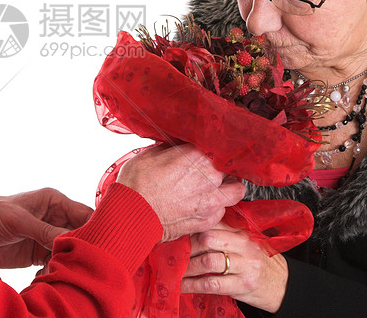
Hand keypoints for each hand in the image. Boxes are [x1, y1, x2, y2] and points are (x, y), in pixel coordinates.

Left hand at [0, 188, 92, 268]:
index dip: (94, 227)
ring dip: (69, 261)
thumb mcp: (19, 220)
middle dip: (82, 248)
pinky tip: (50, 275)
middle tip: (83, 262)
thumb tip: (70, 241)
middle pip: (80, 234)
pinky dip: (56, 270)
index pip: (84, 213)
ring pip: (70, 251)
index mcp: (54, 202)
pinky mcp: (39, 253)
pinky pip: (56, 262)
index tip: (98, 244)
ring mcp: (48, 236)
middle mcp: (55, 218)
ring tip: (65, 270)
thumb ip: (45, 231)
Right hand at [117, 143, 244, 241]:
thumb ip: (171, 149)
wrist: (131, 213)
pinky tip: (202, 206)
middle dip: (218, 170)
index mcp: (198, 156)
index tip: (203, 157)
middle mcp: (210, 176)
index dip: (208, 154)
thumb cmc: (137, 184)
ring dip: (227, 189)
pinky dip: (215, 209)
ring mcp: (212, 200)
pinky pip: (222, 211)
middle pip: (228, 169)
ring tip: (214, 190)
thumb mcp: (150, 154)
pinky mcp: (208, 220)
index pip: (214, 149)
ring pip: (235, 190)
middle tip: (206, 174)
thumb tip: (177, 147)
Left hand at [182, 223, 288, 312]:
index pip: (213, 222)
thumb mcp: (242, 243)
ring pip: (208, 262)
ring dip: (187, 268)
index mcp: (240, 232)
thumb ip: (222, 234)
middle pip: (208, 239)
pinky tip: (183, 286)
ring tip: (175, 271)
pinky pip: (212, 284)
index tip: (176, 233)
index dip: (192, 228)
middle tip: (173, 253)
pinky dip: (194, 285)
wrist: (280, 284)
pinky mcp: (243, 285)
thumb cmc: (254, 261)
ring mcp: (245, 266)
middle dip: (187, 247)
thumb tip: (190, 228)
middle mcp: (243, 246)